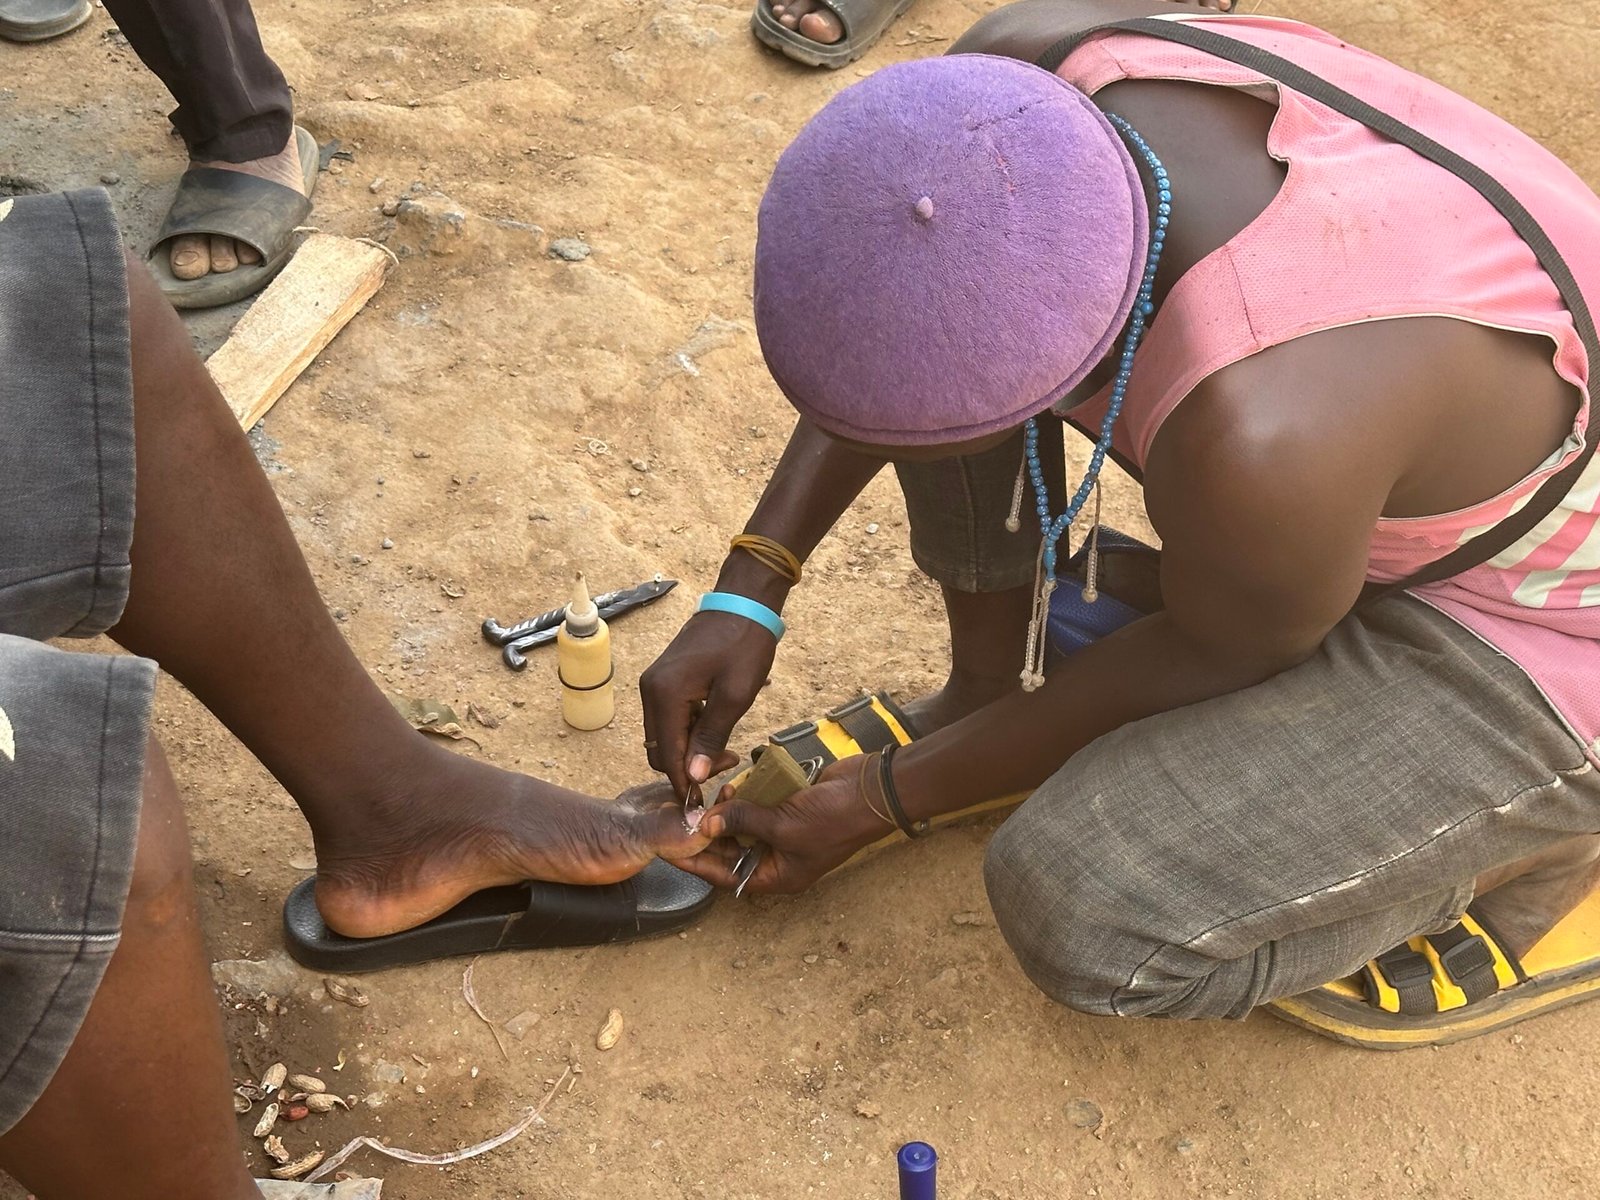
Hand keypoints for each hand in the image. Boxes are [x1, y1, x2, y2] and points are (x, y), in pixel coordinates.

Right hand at [639, 610, 778, 798]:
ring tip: (726, 750)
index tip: (705, 801)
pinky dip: (687, 732)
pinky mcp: (664, 681)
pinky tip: (714, 732)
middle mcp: (650, 690)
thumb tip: (694, 776)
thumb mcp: (734, 695)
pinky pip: (669, 719)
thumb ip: (711, 737)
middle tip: (725, 768)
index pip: (666, 755)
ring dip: (688, 750)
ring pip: (663, 736)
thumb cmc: (744, 645)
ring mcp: (655, 684)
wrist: (743, 604)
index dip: (684, 782)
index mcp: (664, 694)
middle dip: (686, 767)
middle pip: (659, 749)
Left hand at [677, 756, 891, 894]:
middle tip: (685, 816)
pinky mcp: (789, 809)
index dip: (697, 863)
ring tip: (716, 797)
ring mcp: (785, 833)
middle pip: (732, 852)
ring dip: (729, 813)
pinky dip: (747, 798)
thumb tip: (706, 824)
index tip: (670, 850)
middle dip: (711, 834)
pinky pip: (759, 807)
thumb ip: (743, 822)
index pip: (726, 876)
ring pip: (744, 828)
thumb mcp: (783, 825)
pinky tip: (735, 784)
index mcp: (778, 876)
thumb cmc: (834, 819)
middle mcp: (779, 858)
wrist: (873, 790)